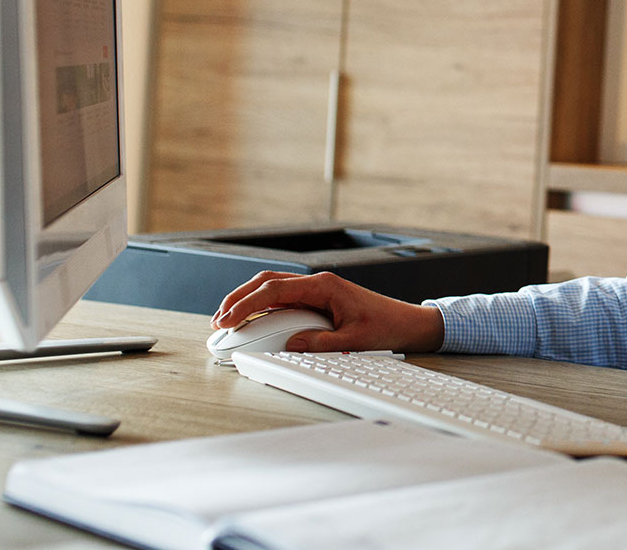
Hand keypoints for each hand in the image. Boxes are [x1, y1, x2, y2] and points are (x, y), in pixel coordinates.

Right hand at [211, 271, 444, 352]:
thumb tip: (291, 344)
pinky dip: (263, 309)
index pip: (274, 290)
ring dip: (248, 302)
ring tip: (227, 322)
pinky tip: (251, 322)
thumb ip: (321, 343)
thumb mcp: (354, 341)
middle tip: (218, 322)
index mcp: (324, 285)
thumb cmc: (387, 326)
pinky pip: (284, 300)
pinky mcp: (318, 301)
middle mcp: (318, 283)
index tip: (227, 320)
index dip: (246, 304)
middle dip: (238, 299)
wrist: (409, 323)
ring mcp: (316, 291)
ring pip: (272, 289)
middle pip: (266, 283)